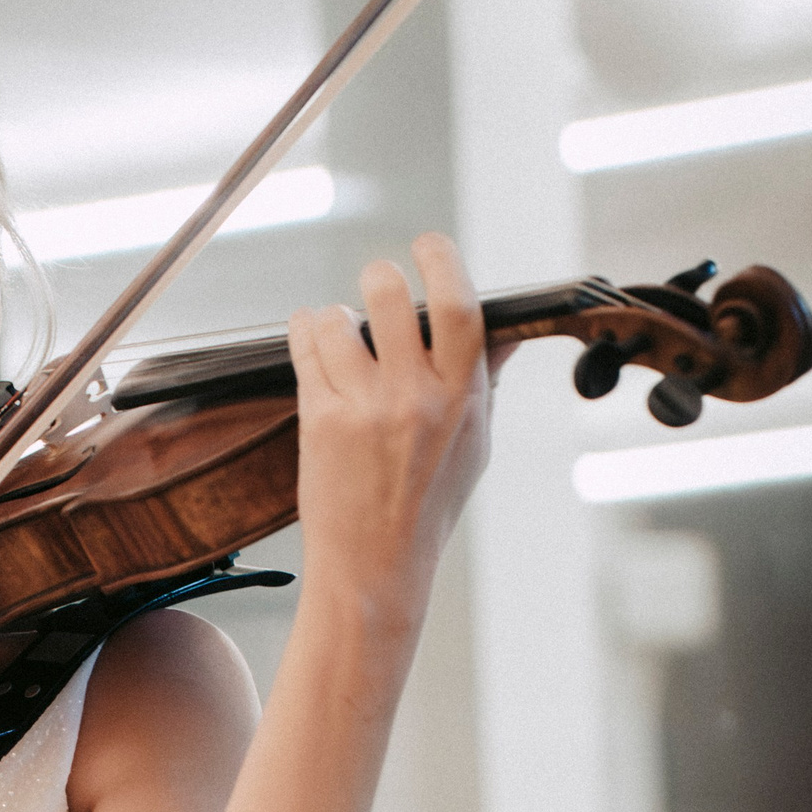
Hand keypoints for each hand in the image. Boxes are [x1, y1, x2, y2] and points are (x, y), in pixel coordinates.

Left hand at [286, 231, 491, 630]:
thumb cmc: (428, 506)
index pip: (460, 308)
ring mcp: (366, 410)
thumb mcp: (475, 445)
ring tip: (338, 330)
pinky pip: (306, 349)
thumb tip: (506, 332)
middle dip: (380, 276)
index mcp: (464, 399)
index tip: (428, 245)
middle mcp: (416, 399)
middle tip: (377, 282)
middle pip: (392, 297)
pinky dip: (305, 332)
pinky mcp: (321, 422)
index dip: (443, 262)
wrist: (375, 566)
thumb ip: (485, 383)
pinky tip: (311, 335)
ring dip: (334, 314)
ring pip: (338, 320)